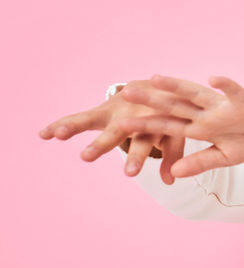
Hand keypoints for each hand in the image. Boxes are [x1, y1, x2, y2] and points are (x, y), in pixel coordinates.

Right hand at [39, 83, 186, 183]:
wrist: (159, 86)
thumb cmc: (170, 116)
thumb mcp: (175, 133)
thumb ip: (173, 155)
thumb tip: (169, 181)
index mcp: (154, 120)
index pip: (145, 141)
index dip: (138, 157)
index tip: (129, 173)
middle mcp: (132, 114)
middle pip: (114, 131)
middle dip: (101, 144)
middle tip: (86, 157)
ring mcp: (115, 111)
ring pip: (92, 120)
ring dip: (75, 126)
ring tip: (58, 135)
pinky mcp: (102, 110)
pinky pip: (79, 118)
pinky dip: (62, 124)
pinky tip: (44, 134)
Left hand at [114, 76, 243, 178]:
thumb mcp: (224, 157)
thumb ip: (199, 162)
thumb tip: (173, 172)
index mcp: (201, 128)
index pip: (169, 126)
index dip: (147, 125)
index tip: (121, 125)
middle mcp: (207, 114)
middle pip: (174, 106)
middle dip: (151, 101)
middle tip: (125, 93)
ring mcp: (223, 106)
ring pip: (195, 94)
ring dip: (177, 86)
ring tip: (155, 78)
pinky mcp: (243, 101)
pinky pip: (233, 92)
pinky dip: (225, 86)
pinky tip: (213, 79)